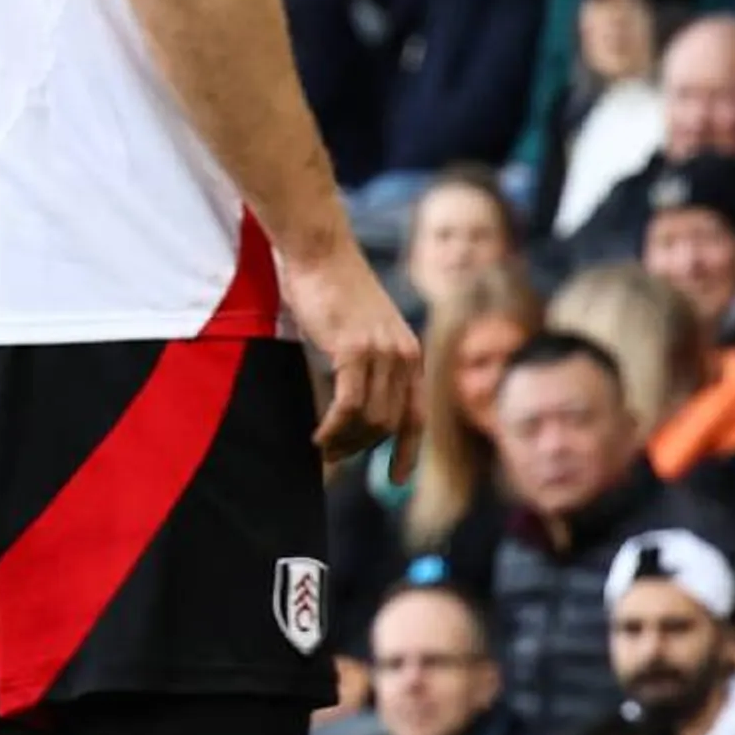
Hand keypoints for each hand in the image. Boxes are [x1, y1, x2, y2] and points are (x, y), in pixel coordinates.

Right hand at [278, 238, 418, 467]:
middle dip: (359, 448)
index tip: (398, 481)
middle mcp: (404, 356)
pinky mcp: (355, 349)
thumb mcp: (359, 332)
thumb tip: (355, 409)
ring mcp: (382, 352)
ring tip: (320, 446)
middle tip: (330, 456)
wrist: (322, 252)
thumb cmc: (332, 290)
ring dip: (344, 442)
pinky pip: (349, 405)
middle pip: (389, 424)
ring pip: (371, 419)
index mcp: (410, 354)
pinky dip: (333, 428)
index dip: (408, 452)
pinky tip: (317, 436)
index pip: (417, 415)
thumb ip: (367, 366)